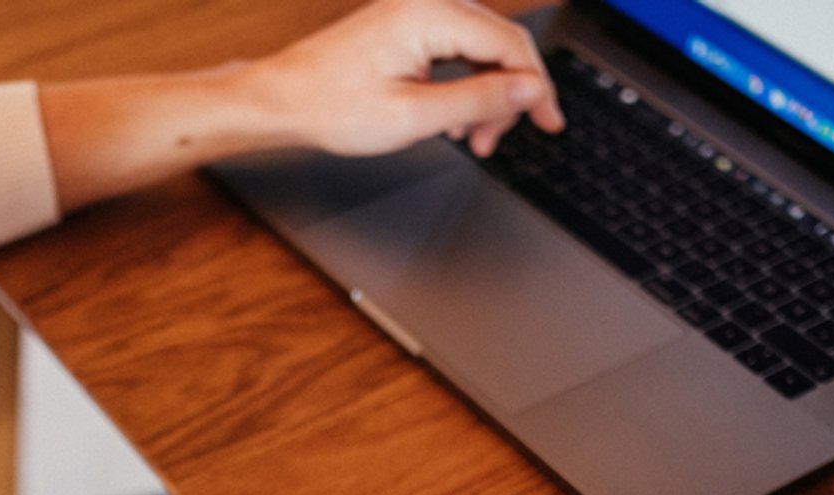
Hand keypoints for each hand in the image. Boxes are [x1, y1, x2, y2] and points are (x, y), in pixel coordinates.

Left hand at [254, 0, 565, 157]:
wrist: (283, 100)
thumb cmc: (331, 106)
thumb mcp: (414, 116)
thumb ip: (479, 100)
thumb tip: (531, 90)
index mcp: (429, 14)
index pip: (510, 44)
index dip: (537, 87)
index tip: (550, 122)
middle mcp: (427, 2)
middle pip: (500, 44)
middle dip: (509, 96)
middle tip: (498, 141)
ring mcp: (417, 11)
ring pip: (481, 50)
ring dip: (487, 96)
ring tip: (471, 139)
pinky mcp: (409, 26)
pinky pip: (458, 50)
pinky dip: (465, 86)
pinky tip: (454, 120)